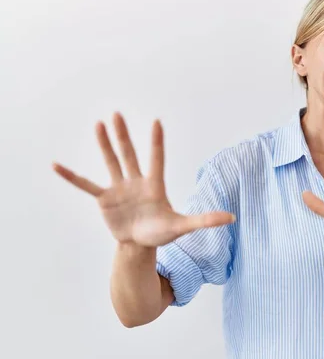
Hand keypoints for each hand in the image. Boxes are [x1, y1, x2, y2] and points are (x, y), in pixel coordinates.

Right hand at [52, 112, 234, 246]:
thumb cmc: (162, 232)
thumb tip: (232, 217)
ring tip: (98, 124)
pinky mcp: (104, 199)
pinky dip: (72, 176)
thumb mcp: (183, 226)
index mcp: (155, 185)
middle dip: (123, 136)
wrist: (141, 244)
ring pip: (111, 162)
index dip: (156, 142)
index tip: (156, 122)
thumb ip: (205, 220)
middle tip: (117, 114)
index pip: (156, 159)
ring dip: (104, 145)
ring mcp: (119, 188)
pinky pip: (85, 185)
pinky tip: (56, 165)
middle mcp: (136, 182)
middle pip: (130, 155)